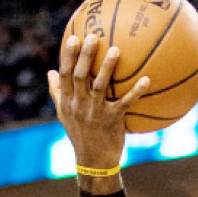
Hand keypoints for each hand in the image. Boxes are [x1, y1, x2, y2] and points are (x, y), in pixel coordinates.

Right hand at [47, 34, 148, 168]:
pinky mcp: (112, 120)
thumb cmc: (80, 134)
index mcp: (68, 101)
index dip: (68, 56)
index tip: (74, 37)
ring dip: (107, 67)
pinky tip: (147, 80)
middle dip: (85, 55)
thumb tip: (50, 71)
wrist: (94, 160)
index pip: (65, 74)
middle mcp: (80, 105)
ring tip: (116, 49)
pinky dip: (136, 91)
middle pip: (80, 75)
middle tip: (94, 36)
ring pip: (100, 86)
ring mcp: (95, 112)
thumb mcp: (64, 115)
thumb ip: (57, 92)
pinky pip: (125, 103)